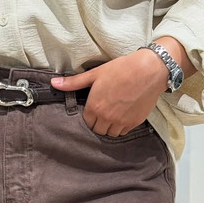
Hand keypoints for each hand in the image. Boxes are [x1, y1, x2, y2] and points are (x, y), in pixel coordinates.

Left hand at [50, 50, 168, 136]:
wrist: (149, 69)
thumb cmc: (121, 69)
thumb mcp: (95, 74)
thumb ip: (74, 83)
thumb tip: (53, 83)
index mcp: (95, 108)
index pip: (87, 122)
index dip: (90, 116)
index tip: (95, 108)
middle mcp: (107, 118)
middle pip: (98, 130)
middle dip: (99, 123)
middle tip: (104, 111)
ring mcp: (122, 122)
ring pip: (111, 133)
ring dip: (110, 127)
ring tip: (113, 114)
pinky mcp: (135, 122)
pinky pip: (124, 131)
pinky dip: (122, 126)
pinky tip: (124, 114)